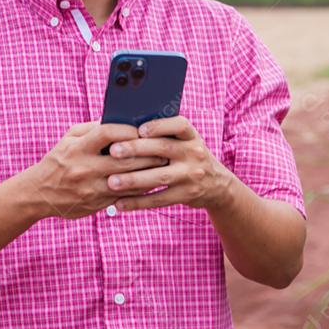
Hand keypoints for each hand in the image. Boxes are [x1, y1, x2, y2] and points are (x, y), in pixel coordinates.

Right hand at [27, 120, 169, 219]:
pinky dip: (141, 189)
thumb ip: (93, 128)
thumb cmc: (58, 161)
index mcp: (78, 148)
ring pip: (129, 180)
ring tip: (163, 164)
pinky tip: (152, 182)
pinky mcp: (97, 203)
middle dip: (148, 153)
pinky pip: (125, 196)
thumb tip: (120, 119)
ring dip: (149, 172)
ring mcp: (92, 188)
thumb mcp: (69, 139)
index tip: (142, 129)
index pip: (108, 133)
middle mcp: (85, 168)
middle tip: (164, 148)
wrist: (39, 194)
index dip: (128, 130)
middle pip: (125, 159)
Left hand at [104, 115, 234, 211]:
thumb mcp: (185, 143)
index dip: (160, 125)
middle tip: (113, 151)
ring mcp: (191, 175)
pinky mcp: (186, 195)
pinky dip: (138, 202)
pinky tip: (119, 203)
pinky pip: (159, 199)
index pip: (179, 125)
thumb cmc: (187, 157)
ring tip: (112, 182)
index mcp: (191, 136)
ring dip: (134, 179)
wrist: (216, 185)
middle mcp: (194, 153)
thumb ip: (163, 135)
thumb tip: (125, 129)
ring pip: (160, 177)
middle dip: (137, 149)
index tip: (139, 128)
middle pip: (164, 149)